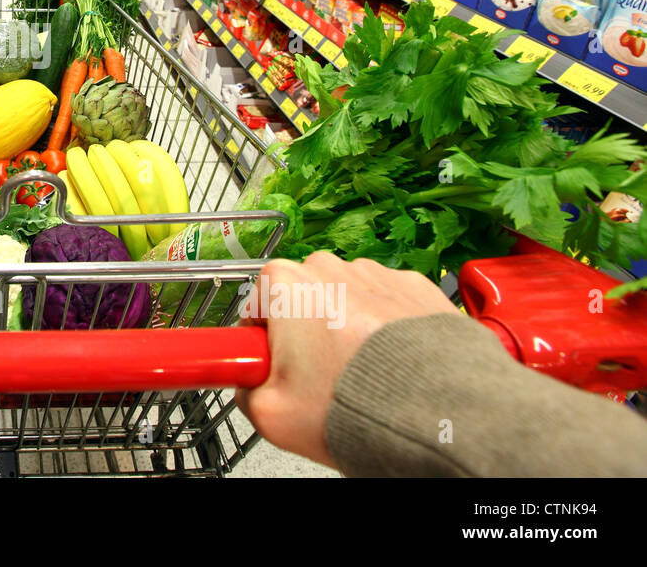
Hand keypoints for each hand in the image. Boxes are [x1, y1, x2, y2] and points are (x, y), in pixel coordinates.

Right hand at [234, 252, 457, 467]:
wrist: (436, 413)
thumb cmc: (357, 405)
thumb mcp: (270, 413)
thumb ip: (244, 391)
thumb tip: (249, 385)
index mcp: (284, 283)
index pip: (255, 309)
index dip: (263, 344)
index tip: (275, 369)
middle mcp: (329, 267)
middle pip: (301, 300)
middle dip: (305, 335)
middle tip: (318, 380)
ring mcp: (375, 274)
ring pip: (346, 302)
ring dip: (348, 331)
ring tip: (360, 376)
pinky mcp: (415, 287)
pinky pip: (388, 306)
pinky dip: (387, 331)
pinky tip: (392, 365)